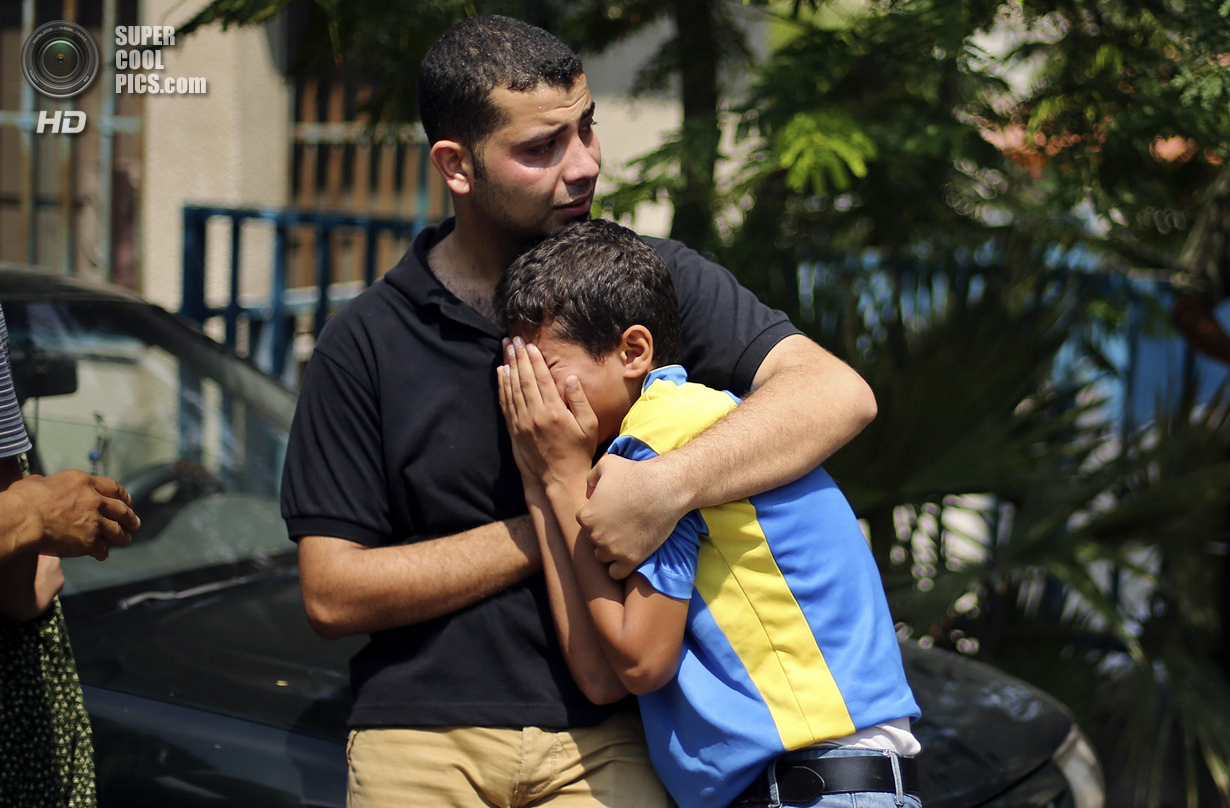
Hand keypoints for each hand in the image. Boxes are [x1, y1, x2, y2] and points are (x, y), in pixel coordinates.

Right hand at [10, 470, 139, 559]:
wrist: (25, 518)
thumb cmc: (25, 498)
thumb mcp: (40, 481)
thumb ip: (50, 484)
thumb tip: (41, 484)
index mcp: (84, 483)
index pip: (112, 487)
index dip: (122, 495)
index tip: (128, 501)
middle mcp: (94, 501)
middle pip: (121, 510)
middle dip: (129, 518)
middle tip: (134, 523)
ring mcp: (94, 522)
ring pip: (116, 531)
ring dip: (122, 537)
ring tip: (126, 540)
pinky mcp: (89, 541)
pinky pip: (101, 548)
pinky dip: (102, 553)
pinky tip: (102, 555)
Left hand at [497, 337, 598, 485]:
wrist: (561, 477)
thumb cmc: (579, 450)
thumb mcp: (588, 425)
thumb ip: (579, 400)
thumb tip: (570, 377)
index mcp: (554, 411)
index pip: (541, 379)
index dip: (534, 359)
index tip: (530, 344)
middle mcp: (534, 415)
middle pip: (523, 379)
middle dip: (518, 357)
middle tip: (513, 339)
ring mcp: (522, 423)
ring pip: (512, 389)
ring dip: (508, 367)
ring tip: (506, 349)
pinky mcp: (515, 430)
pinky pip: (506, 404)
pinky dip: (502, 386)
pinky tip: (502, 373)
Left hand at [578, 454, 688, 579]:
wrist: (664, 489)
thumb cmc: (636, 473)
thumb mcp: (607, 464)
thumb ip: (591, 477)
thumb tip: (589, 493)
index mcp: (586, 516)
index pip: (585, 521)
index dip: (598, 515)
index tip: (612, 511)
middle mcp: (595, 535)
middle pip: (593, 540)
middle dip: (604, 532)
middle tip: (622, 522)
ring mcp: (612, 550)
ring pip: (602, 557)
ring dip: (611, 551)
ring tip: (626, 539)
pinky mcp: (630, 560)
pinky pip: (616, 573)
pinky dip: (620, 567)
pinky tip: (630, 554)